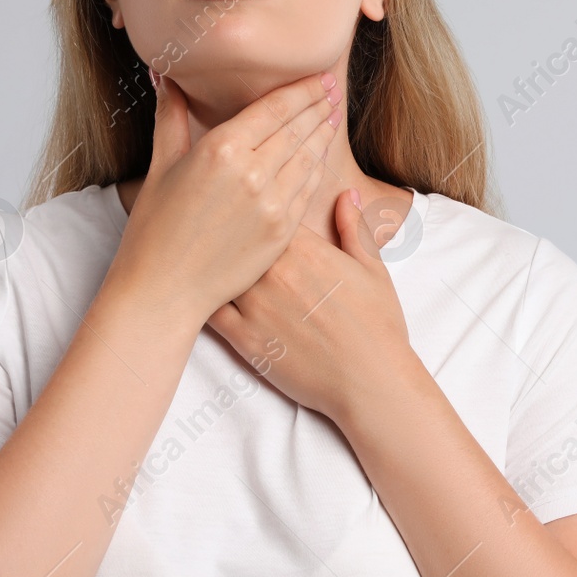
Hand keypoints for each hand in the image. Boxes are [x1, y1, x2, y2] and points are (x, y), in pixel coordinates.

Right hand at [103, 69, 342, 324]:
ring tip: (332, 117)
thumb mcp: (160, 166)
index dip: (302, 91)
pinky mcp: (283, 232)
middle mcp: (252, 173)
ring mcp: (272, 204)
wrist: (165, 289)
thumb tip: (163, 76)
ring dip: (323, 135)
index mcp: (222, 149)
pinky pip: (308, 192)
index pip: (275, 108)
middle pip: (298, 130)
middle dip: (319, 106)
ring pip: (308, 158)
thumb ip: (171, 117)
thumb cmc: (155, 229)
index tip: (319, 78)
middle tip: (333, 90)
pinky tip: (320, 157)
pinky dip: (317, 170)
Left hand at [207, 188, 421, 425]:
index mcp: (305, 249)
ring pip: (215, 270)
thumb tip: (345, 195)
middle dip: (226, 232)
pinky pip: (210, 311)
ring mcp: (255, 305)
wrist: (370, 382)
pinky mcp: (244, 338)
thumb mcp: (373, 270)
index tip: (251, 210)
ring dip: (209, 263)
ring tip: (198, 257)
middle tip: (217, 229)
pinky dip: (202, 299)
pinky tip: (199, 294)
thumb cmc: (377, 327)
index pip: (265, 212)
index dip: (256, 211)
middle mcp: (274, 271)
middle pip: (234, 237)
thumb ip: (354, 228)